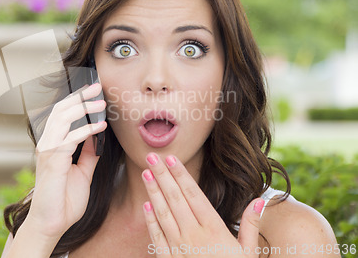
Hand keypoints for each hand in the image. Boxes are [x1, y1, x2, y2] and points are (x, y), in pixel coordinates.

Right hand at [27, 83, 106, 238]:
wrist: (52, 223)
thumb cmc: (65, 199)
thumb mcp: (83, 171)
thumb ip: (88, 152)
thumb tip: (97, 134)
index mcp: (53, 144)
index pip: (62, 114)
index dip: (76, 100)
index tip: (92, 91)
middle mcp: (47, 143)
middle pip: (60, 110)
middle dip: (79, 97)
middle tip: (97, 87)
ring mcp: (47, 151)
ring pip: (62, 118)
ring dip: (83, 108)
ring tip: (101, 103)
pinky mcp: (52, 160)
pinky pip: (70, 138)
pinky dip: (86, 130)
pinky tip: (100, 127)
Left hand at [141, 153, 264, 256]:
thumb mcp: (249, 253)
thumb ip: (251, 225)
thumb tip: (259, 201)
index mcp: (213, 230)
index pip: (194, 195)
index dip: (181, 176)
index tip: (172, 159)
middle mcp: (193, 236)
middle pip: (175, 199)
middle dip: (163, 176)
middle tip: (152, 156)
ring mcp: (179, 248)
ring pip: (163, 214)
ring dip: (153, 192)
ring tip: (146, 173)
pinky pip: (157, 237)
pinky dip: (150, 220)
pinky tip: (146, 205)